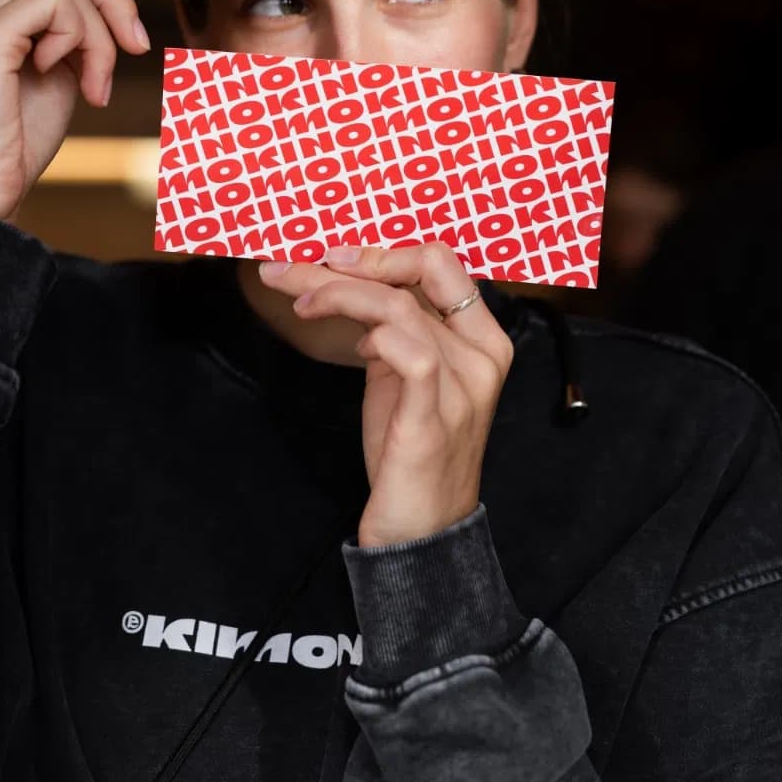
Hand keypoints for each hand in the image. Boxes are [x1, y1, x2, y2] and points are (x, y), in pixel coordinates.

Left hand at [258, 244, 513, 547]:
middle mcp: (483, 355)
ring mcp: (464, 385)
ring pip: (400, 305)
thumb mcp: (404, 377)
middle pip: (423, 268)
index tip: (332, 257)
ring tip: (299, 302)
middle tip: (297, 267)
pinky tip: (353, 348)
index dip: (383, 251)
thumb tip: (348, 284)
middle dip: (356, 259)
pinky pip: (410, 352)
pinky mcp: (435, 416)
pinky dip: (370, 335)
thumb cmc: (410, 451)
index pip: (442, 262)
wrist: (421, 530)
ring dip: (337, 294)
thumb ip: (393, 331)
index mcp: (483, 339)